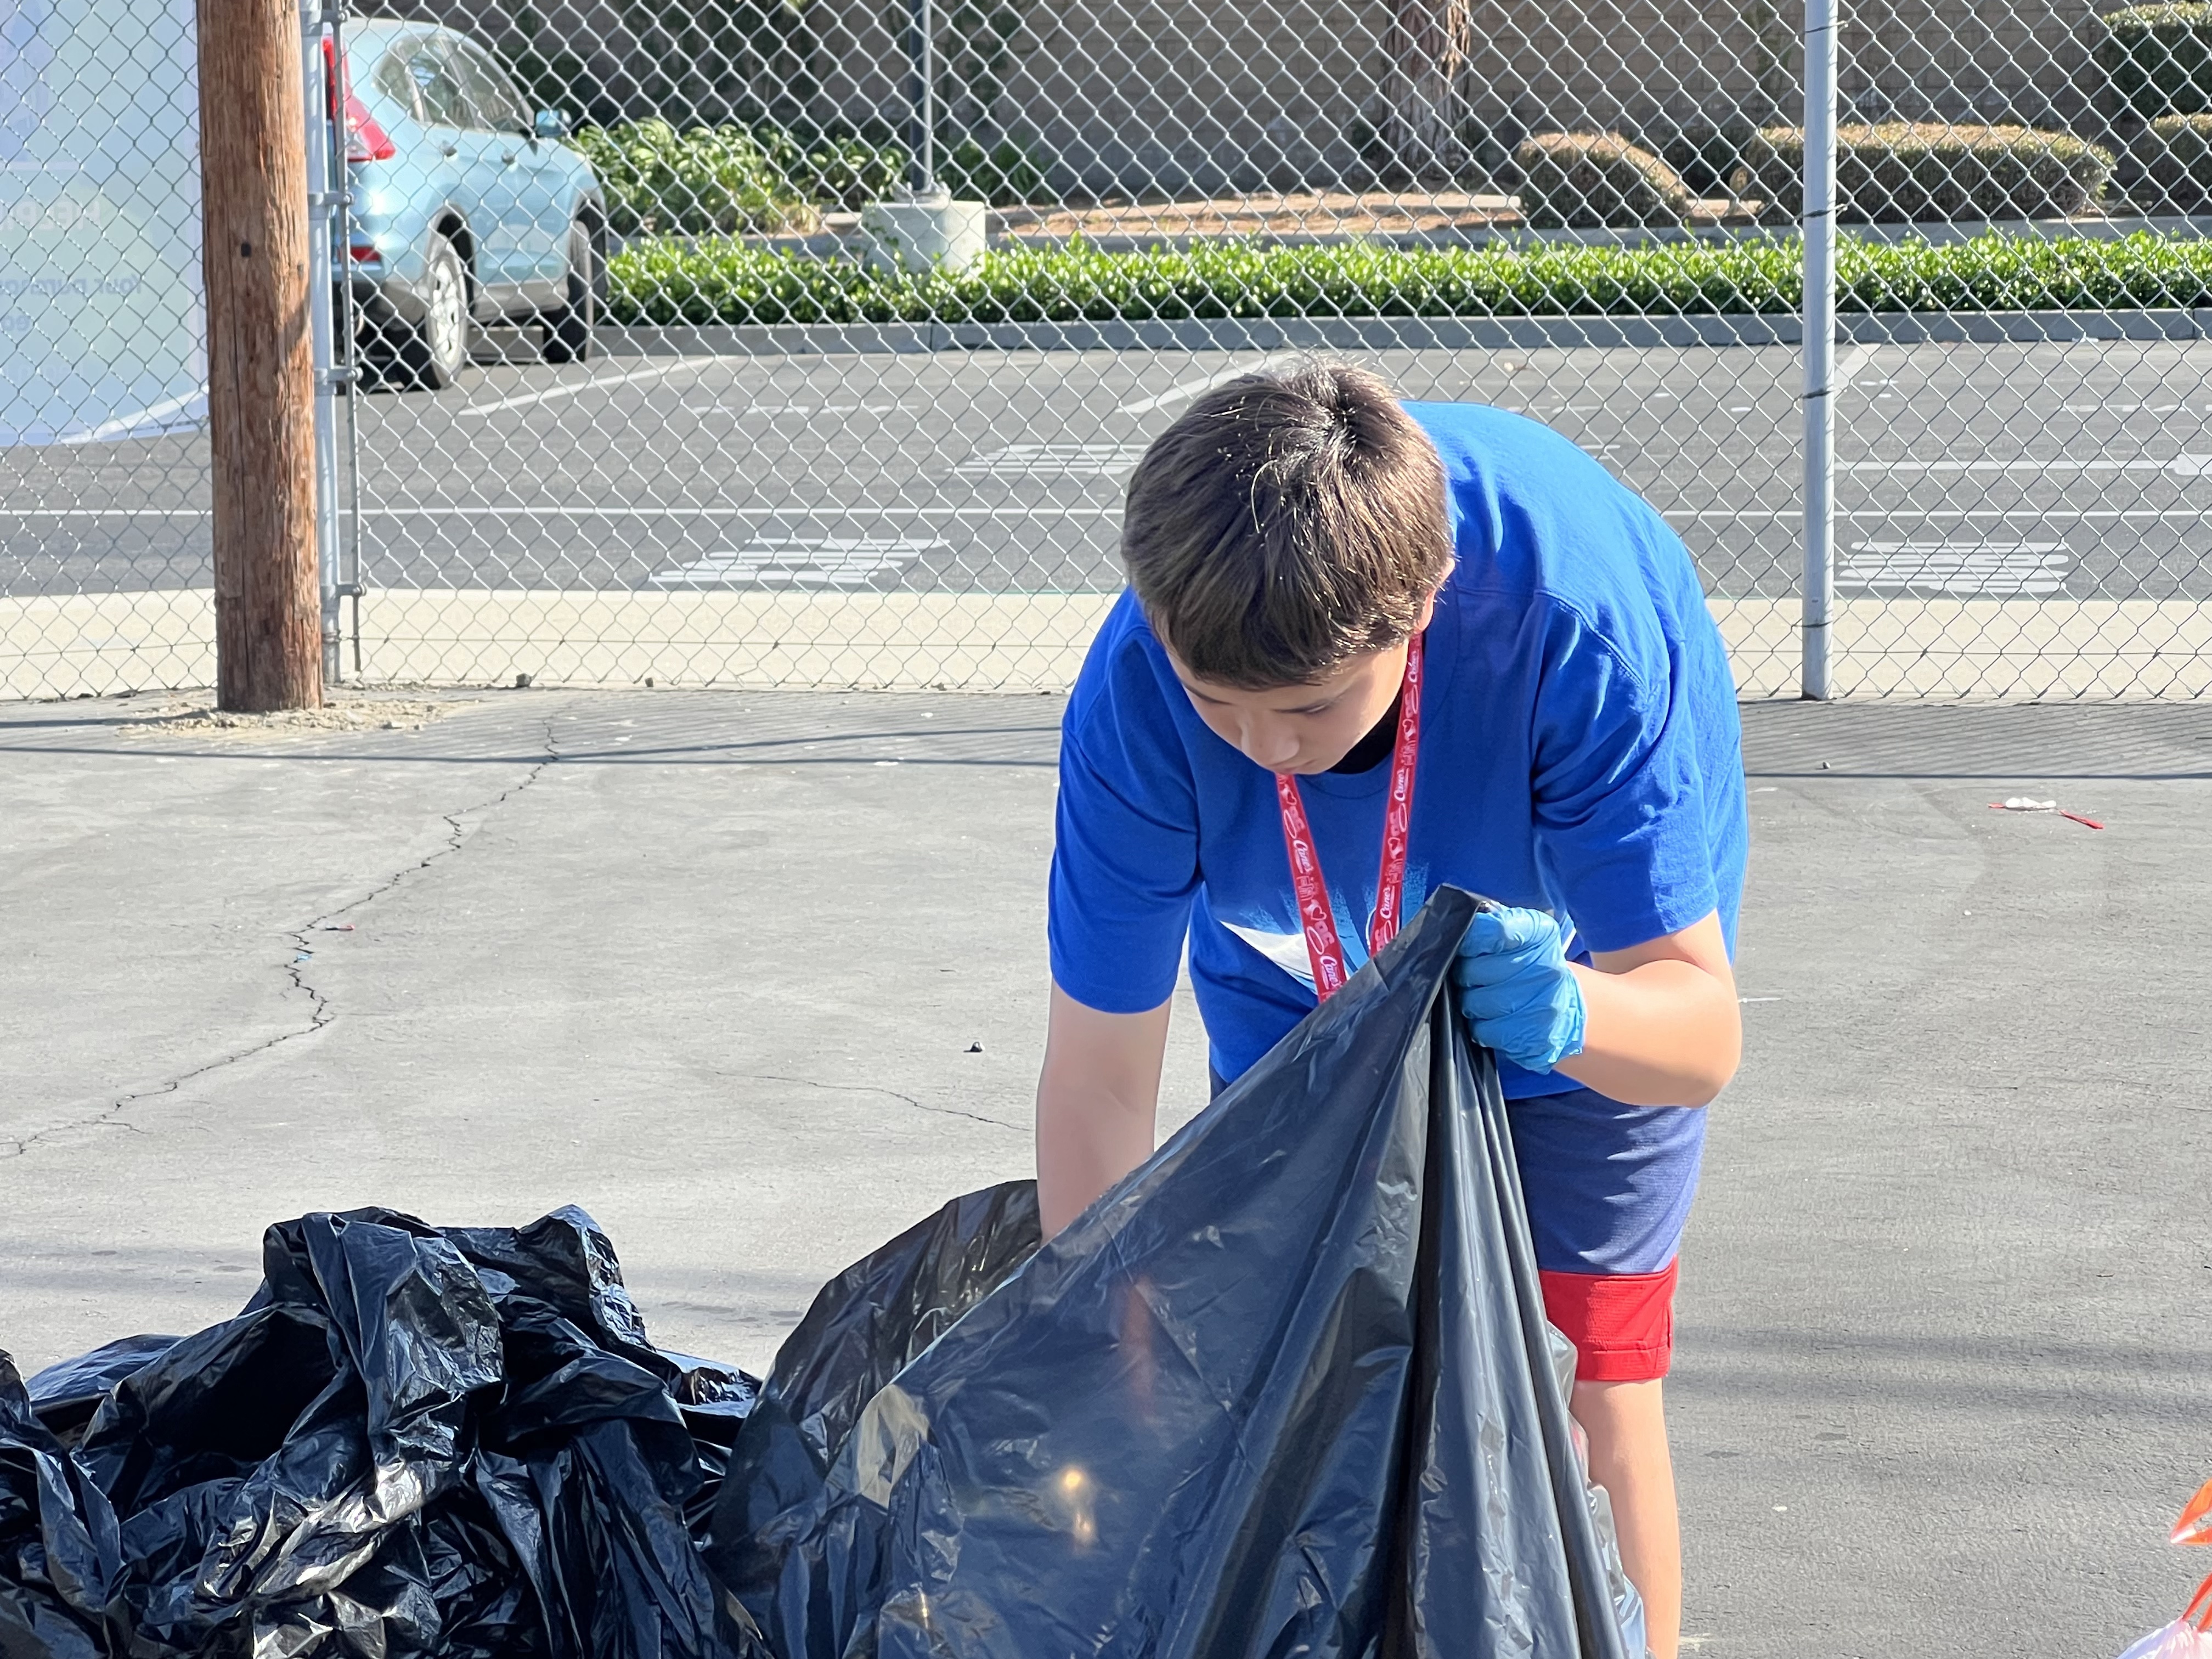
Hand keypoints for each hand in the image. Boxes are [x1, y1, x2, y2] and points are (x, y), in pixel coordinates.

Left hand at [1453, 906, 1585, 1072]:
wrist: (1570, 1007)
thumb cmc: (1532, 966)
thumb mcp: (1521, 936)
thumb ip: (1492, 925)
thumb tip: (1458, 924)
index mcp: (1542, 934)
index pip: (1497, 930)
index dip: (1472, 939)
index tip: (1466, 947)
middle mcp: (1548, 968)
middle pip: (1475, 970)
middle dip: (1465, 975)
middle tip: (1472, 977)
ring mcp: (1545, 1005)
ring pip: (1476, 1003)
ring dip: (1471, 1002)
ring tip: (1483, 998)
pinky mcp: (1537, 1036)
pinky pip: (1486, 1031)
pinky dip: (1481, 1027)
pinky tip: (1493, 1020)